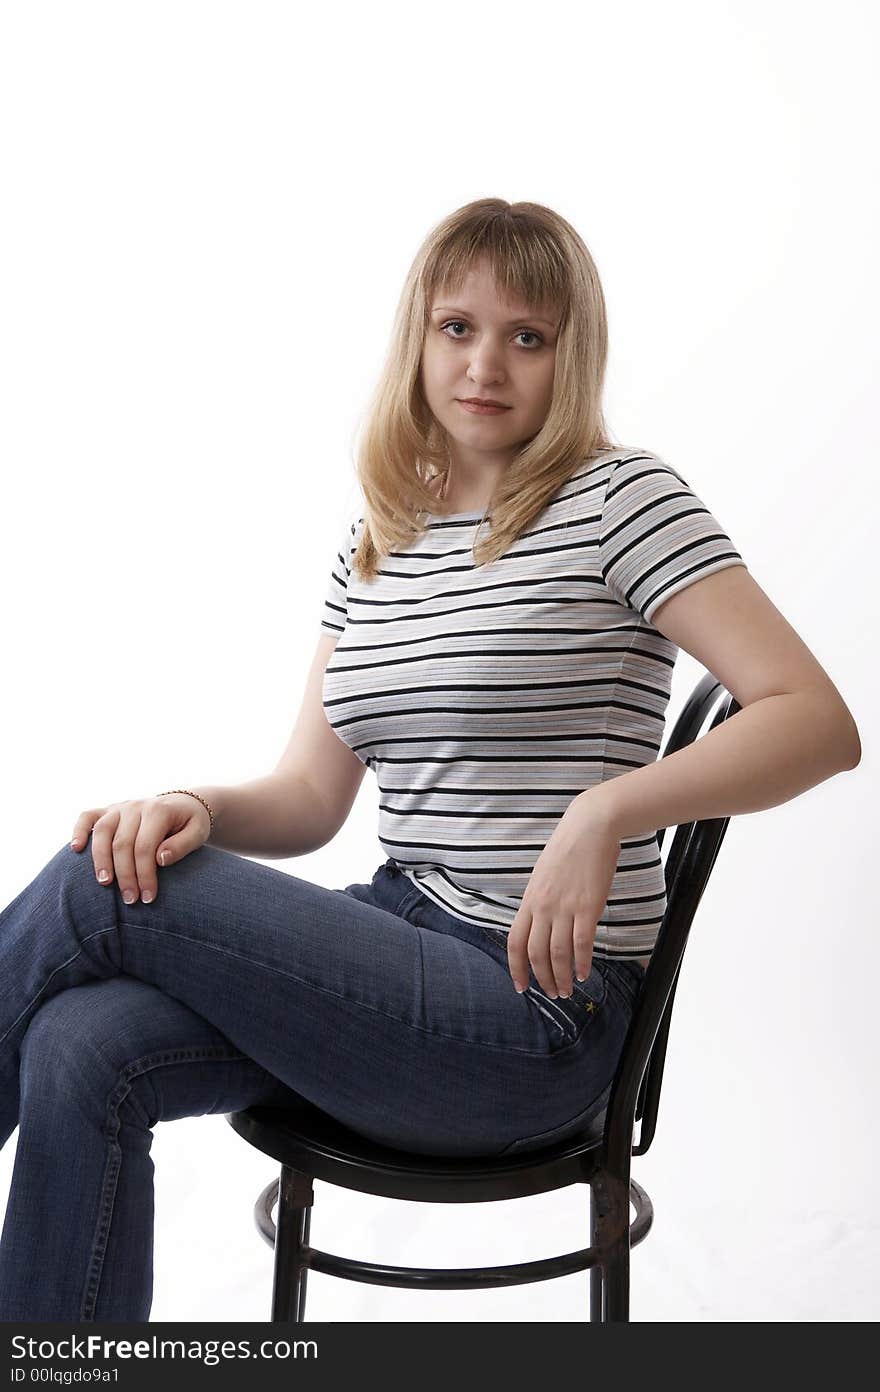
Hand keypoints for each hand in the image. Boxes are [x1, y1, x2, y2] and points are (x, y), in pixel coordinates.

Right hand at [69, 795, 211, 903]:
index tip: (148, 897)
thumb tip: (161, 859)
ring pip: (102, 832)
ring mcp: (120, 807)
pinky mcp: (108, 810)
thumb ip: (182, 845)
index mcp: (158, 811)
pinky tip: (75, 849)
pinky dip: (79, 830)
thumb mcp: (198, 833)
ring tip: (104, 883)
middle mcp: (136, 806)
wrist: (184, 803)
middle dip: (125, 875)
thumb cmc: (190, 823)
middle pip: (122, 843)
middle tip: (130, 900)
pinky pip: (88, 817)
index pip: (145, 846)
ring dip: (100, 859)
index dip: (145, 874)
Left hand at [506, 798, 620, 997]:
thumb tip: (541, 923)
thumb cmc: (569, 848)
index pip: (515, 941)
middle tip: (552, 993)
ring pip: (558, 953)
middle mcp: (543, 906)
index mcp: (529, 899)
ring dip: (562, 976)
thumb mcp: (544, 875)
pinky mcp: (588, 906)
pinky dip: (581, 963)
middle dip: (542, 979)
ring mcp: (564, 907)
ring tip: (567, 990)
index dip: (516, 968)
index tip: (520, 986)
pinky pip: (581, 943)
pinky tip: (583, 973)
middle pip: (536, 953)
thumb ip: (540, 900)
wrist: (590, 826)